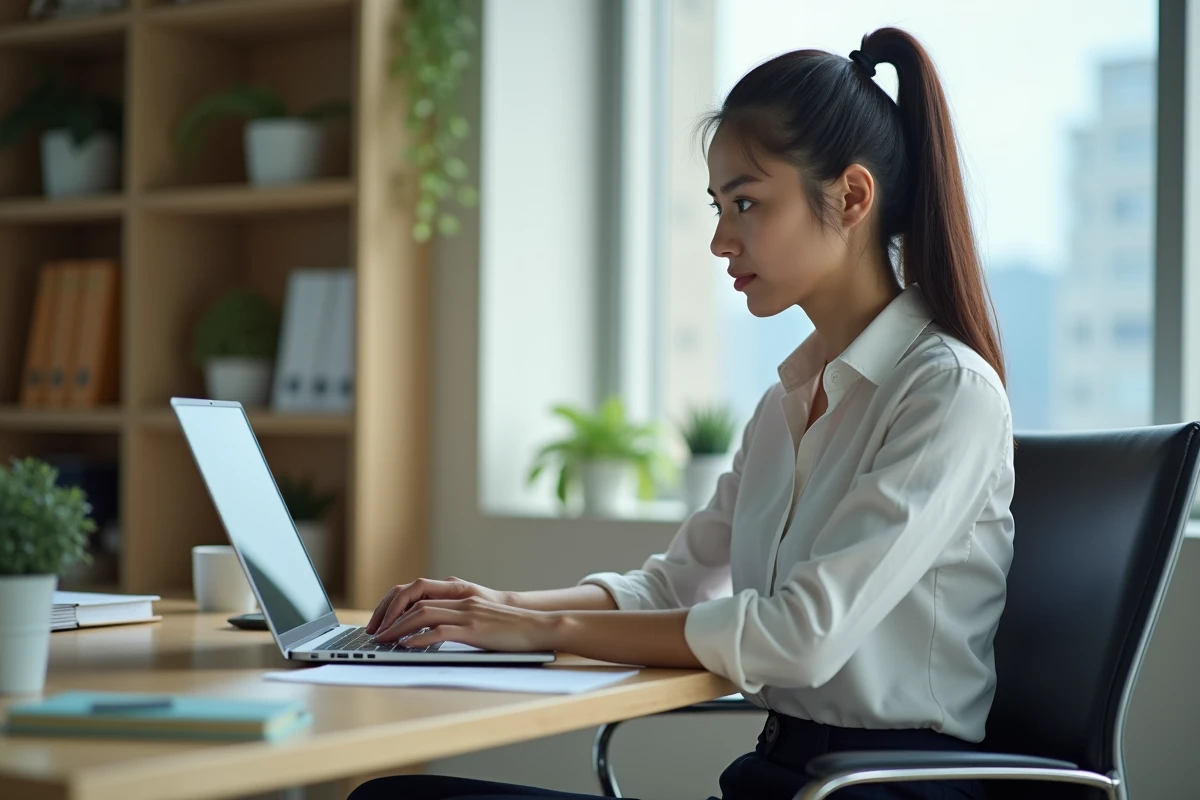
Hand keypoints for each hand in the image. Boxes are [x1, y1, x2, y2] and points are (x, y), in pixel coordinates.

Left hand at [366, 577, 508, 634]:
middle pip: (414, 599)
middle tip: (373, 632)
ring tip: (382, 640)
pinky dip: (419, 639)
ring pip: (423, 613)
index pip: (417, 591)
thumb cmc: (510, 627)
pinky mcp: (475, 630)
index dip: (394, 604)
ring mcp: (467, 613)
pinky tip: (406, 646)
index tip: (380, 621)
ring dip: (398, 627)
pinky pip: (440, 632)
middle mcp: (460, 600)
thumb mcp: (479, 616)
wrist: (538, 626)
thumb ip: (457, 617)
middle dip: (389, 616)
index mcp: (459, 596)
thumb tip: (432, 628)